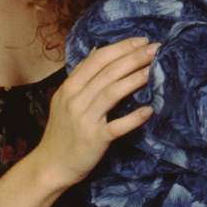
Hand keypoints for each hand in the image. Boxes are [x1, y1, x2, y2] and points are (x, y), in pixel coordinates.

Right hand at [30, 37, 157, 189]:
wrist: (50, 166)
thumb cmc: (62, 131)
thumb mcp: (65, 98)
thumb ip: (81, 74)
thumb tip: (97, 49)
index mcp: (69, 88)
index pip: (97, 60)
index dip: (121, 47)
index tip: (142, 40)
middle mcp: (75, 100)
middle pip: (108, 72)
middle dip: (133, 58)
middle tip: (156, 49)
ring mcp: (84, 120)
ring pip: (112, 93)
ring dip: (135, 79)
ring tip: (155, 69)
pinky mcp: (94, 139)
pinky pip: (116, 126)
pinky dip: (133, 118)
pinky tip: (149, 110)